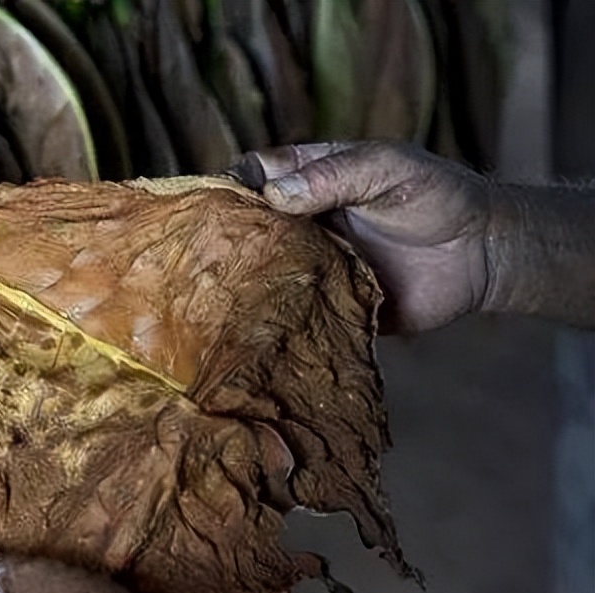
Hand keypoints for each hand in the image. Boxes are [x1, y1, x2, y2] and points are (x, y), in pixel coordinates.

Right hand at [234, 142, 493, 333]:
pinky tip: (258, 326)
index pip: (252, 177)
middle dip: (226, 242)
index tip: (212, 206)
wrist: (483, 253)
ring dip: (246, 285)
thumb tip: (273, 195)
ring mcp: (311, 265)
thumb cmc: (437, 195)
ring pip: (263, 274)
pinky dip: (276, 321)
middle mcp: (301, 223)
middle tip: (208, 258)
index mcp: (308, 179)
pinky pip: (294, 313)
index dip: (227, 187)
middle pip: (248, 230)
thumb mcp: (386, 167)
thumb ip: (333, 176)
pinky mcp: (327, 305)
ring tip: (222, 296)